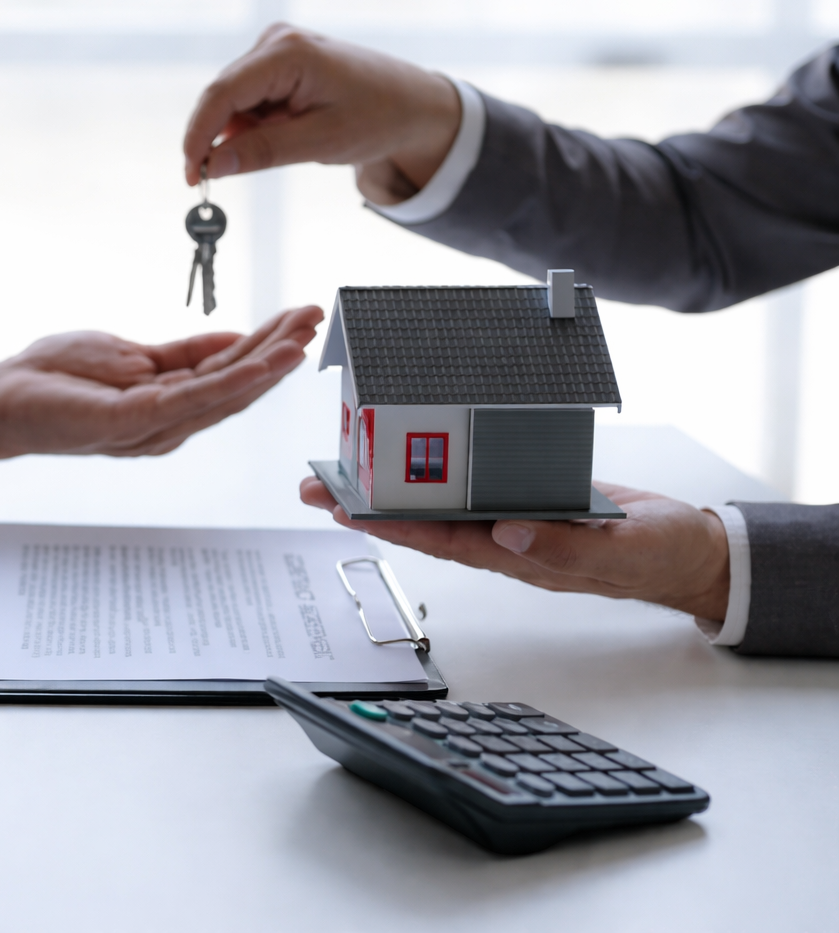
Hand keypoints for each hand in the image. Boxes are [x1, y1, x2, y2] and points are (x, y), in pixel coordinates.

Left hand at [0, 305, 323, 471]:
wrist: (0, 397)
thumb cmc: (56, 379)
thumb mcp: (133, 355)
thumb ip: (184, 353)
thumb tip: (234, 337)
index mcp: (170, 405)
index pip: (230, 373)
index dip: (270, 346)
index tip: (303, 317)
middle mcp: (169, 423)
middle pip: (237, 385)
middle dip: (280, 350)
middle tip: (318, 316)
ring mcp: (152, 427)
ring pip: (224, 393)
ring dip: (269, 364)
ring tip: (304, 336)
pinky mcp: (130, 422)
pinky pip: (191, 398)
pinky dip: (232, 381)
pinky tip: (261, 362)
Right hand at [182, 23, 460, 204]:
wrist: (413, 105)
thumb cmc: (378, 118)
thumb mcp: (320, 142)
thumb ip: (262, 152)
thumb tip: (212, 166)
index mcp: (288, 53)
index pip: (221, 94)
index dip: (198, 136)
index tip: (190, 176)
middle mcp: (276, 42)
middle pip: (222, 97)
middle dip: (218, 139)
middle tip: (217, 180)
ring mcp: (276, 49)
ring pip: (232, 102)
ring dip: (243, 133)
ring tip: (287, 145)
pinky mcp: (278, 62)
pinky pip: (248, 100)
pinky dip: (255, 126)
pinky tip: (286, 133)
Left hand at [301, 478, 731, 620]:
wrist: (689, 548)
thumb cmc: (657, 556)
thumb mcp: (619, 553)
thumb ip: (565, 549)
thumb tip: (506, 537)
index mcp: (515, 556)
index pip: (438, 539)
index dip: (387, 523)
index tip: (342, 508)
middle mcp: (503, 537)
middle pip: (423, 519)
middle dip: (368, 503)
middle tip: (315, 485)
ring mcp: (514, 516)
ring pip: (442, 498)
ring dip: (394, 482)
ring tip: (345, 463)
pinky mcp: (529, 491)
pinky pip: (476, 478)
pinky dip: (442, 463)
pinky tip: (416, 446)